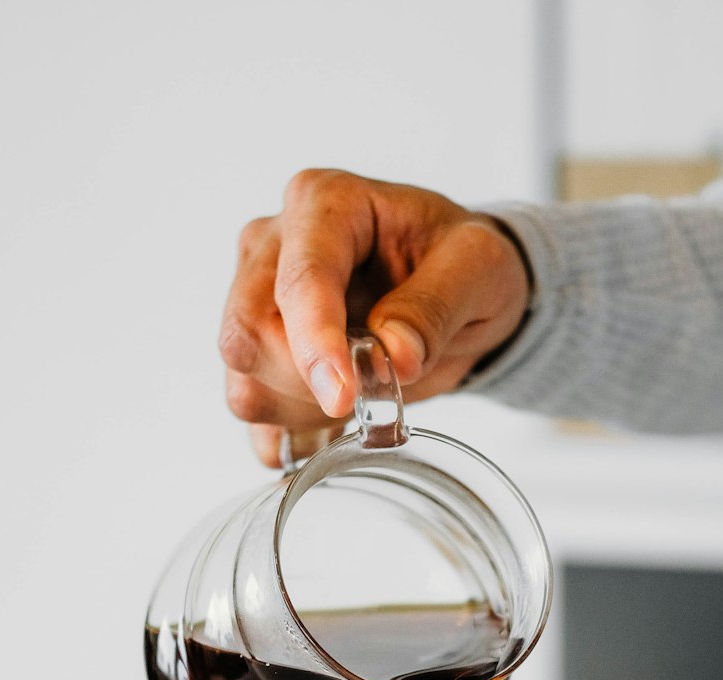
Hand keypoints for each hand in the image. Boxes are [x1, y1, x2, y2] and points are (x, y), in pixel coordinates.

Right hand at [218, 169, 531, 466]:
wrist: (457, 289)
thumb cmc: (461, 262)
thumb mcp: (479, 266)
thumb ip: (437, 304)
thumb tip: (394, 354)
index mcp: (326, 204)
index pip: (299, 281)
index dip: (315, 346)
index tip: (344, 396)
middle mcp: (272, 245)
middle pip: (248, 333)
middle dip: (307, 380)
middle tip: (374, 389)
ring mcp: (254, 299)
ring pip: (244, 379)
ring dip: (304, 409)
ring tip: (365, 395)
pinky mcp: (257, 353)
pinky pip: (252, 409)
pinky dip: (293, 432)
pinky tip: (336, 424)